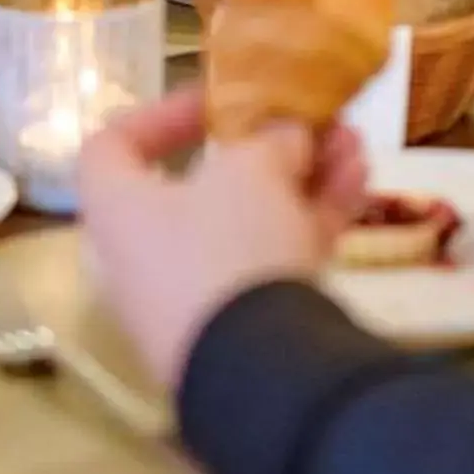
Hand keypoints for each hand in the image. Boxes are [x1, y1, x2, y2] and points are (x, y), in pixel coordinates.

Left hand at [76, 88, 369, 396]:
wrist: (260, 372)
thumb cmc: (227, 246)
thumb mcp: (251, 170)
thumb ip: (270, 139)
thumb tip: (287, 138)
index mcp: (120, 209)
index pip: (112, 147)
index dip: (159, 114)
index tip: (215, 100)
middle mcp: (150, 255)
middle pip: (203, 185)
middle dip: (267, 146)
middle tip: (311, 121)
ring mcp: (200, 297)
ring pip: (252, 221)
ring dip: (305, 177)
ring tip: (355, 143)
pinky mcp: (246, 327)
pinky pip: (276, 259)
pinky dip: (315, 219)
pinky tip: (362, 183)